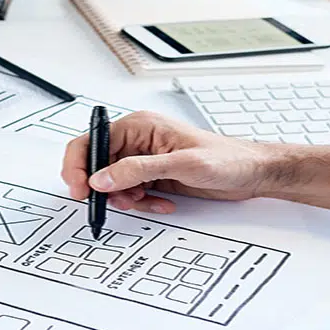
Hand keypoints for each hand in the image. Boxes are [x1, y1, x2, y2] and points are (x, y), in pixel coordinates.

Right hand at [62, 111, 273, 213]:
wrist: (251, 174)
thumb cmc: (226, 158)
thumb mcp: (180, 164)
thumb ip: (137, 170)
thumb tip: (102, 177)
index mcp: (138, 126)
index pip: (90, 141)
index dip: (78, 166)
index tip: (81, 189)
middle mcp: (136, 141)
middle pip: (96, 166)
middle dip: (105, 188)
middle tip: (119, 201)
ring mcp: (142, 160)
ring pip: (112, 184)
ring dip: (125, 198)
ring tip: (147, 200)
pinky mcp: (151, 177)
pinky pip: (130, 193)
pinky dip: (141, 203)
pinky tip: (161, 202)